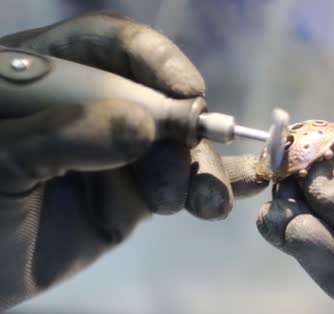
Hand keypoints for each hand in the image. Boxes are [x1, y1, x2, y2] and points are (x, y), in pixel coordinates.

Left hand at [0, 12, 265, 308]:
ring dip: (202, 170)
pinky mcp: (134, 196)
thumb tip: (145, 127)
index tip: (187, 93)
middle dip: (180, 133)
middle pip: (155, 98)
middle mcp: (88, 107)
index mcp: (45, 77)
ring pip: (176, 146)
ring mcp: (115, 153)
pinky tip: (244, 185)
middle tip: (180, 173)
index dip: (153, 60)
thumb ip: (62, 135)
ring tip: (206, 204)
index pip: (108, 45)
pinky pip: (182, 184)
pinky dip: (216, 184)